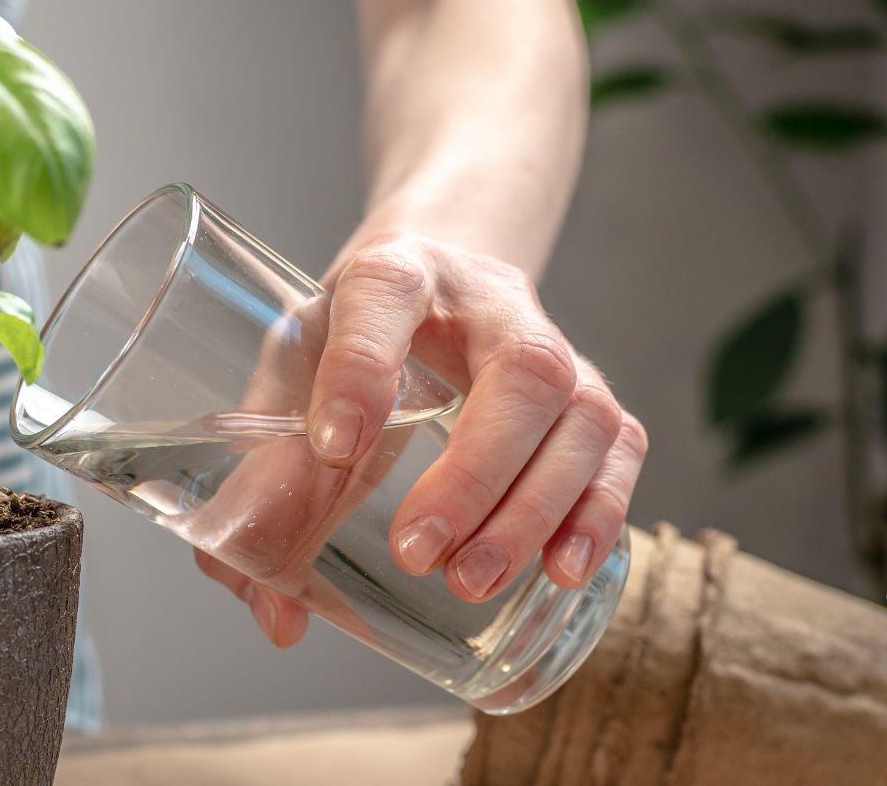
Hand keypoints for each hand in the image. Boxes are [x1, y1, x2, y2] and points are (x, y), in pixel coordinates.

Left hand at [198, 233, 646, 647]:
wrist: (428, 284)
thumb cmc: (350, 335)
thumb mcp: (290, 373)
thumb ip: (266, 481)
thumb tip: (277, 617)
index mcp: (394, 271)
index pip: (383, 294)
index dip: (361, 367)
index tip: (333, 445)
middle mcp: (486, 298)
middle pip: (519, 369)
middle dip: (474, 473)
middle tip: (419, 552)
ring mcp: (552, 341)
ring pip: (582, 413)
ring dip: (534, 508)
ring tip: (474, 578)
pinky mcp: (590, 389)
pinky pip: (621, 446)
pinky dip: (600, 511)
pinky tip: (560, 569)